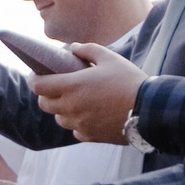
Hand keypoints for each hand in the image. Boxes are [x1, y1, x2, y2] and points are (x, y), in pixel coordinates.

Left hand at [29, 44, 145, 143]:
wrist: (150, 110)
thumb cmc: (129, 81)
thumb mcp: (110, 58)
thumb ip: (88, 50)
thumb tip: (72, 48)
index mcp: (72, 86)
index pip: (39, 86)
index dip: (34, 79)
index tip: (36, 75)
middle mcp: (71, 108)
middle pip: (44, 104)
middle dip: (45, 94)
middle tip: (55, 86)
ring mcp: (80, 124)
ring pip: (59, 118)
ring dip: (61, 109)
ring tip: (74, 100)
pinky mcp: (90, 136)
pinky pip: (75, 130)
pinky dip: (77, 123)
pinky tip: (88, 114)